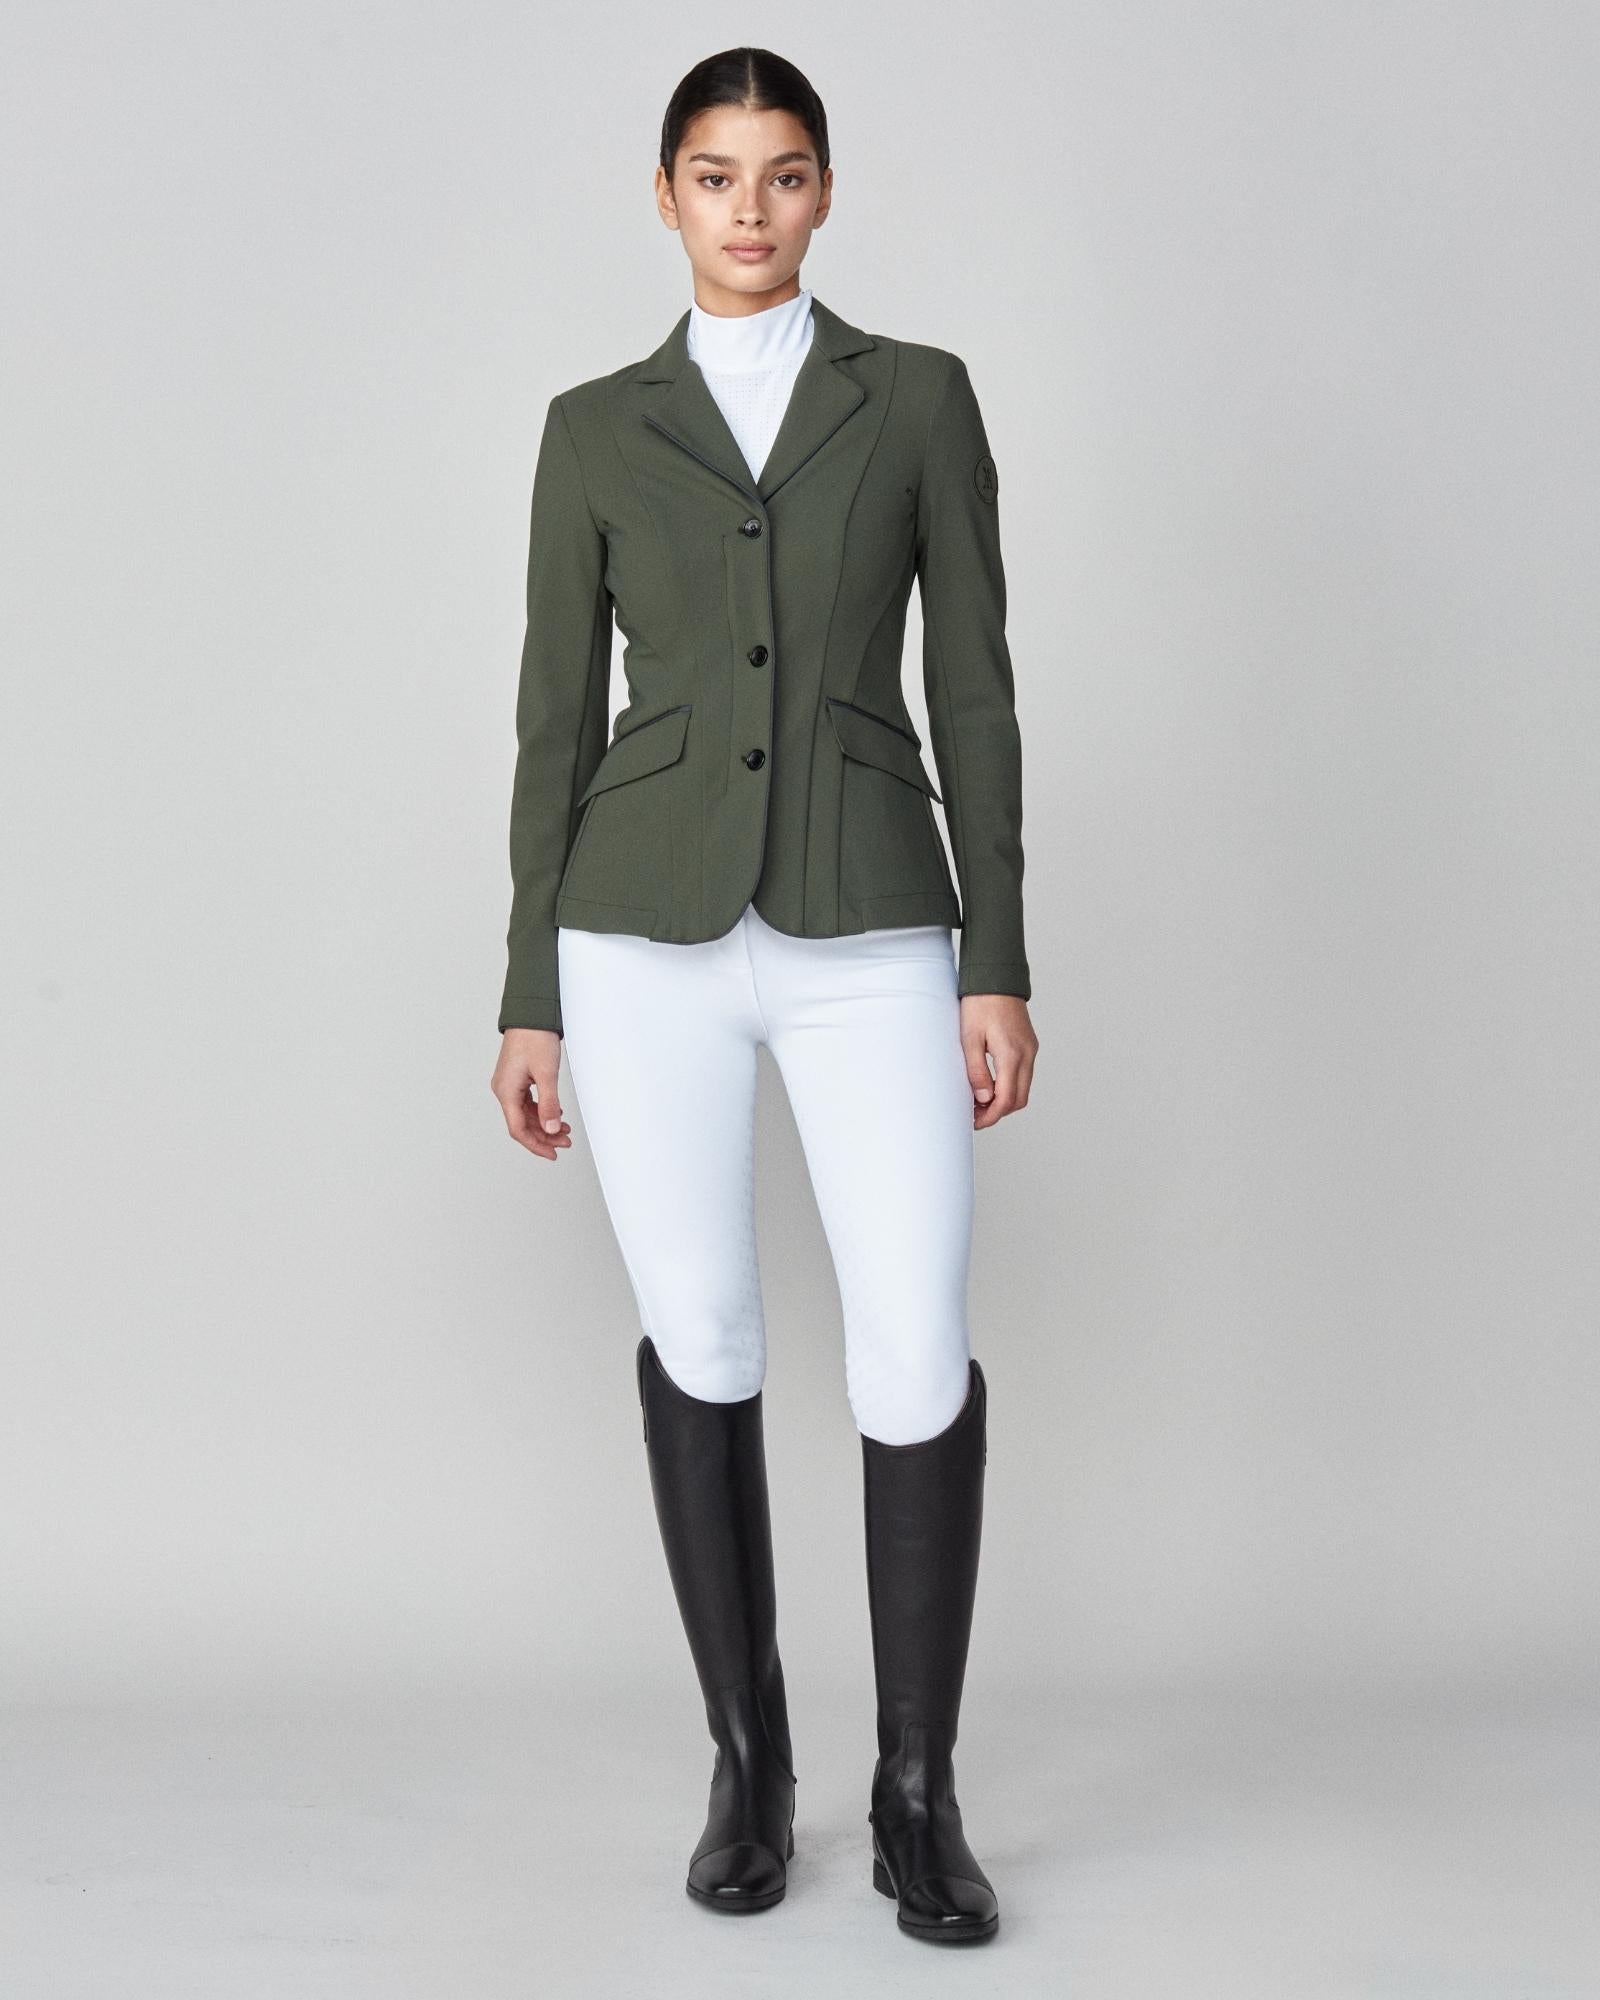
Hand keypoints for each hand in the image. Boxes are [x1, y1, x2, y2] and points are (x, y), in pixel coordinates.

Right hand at [491, 1028, 572, 1160]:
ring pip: (526, 1113)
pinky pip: (527, 1102)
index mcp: (506, 1091)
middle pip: (522, 1123)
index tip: (552, 1153)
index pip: (518, 1129)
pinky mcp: (516, 1078)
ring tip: (565, 1129)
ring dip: (545, 1123)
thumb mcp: (546, 1073)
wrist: (531, 1014)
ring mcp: (509, 1084)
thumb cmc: (535, 1037)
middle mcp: (504, 1089)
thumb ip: (549, 1103)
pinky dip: (542, 1110)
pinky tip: (556, 1112)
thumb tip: (552, 1127)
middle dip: (544, 1135)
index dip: (535, 1144)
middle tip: (565, 1141)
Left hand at [960, 996, 1036, 1129]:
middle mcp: (1027, 1055)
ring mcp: (1031, 1050)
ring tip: (979, 1101)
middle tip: (975, 1115)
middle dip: (998, 1112)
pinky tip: (990, 1084)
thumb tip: (983, 1099)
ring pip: (1023, 1089)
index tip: (974, 1121)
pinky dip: (1009, 1086)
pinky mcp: (1029, 1045)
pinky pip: (1023, 1075)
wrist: (996, 978)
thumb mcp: (969, 1039)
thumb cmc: (980, 1004)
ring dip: (1004, 1100)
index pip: (1006, 1099)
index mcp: (1012, 1054)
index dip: (990, 1116)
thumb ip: (977, 1071)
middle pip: (1019, 1100)